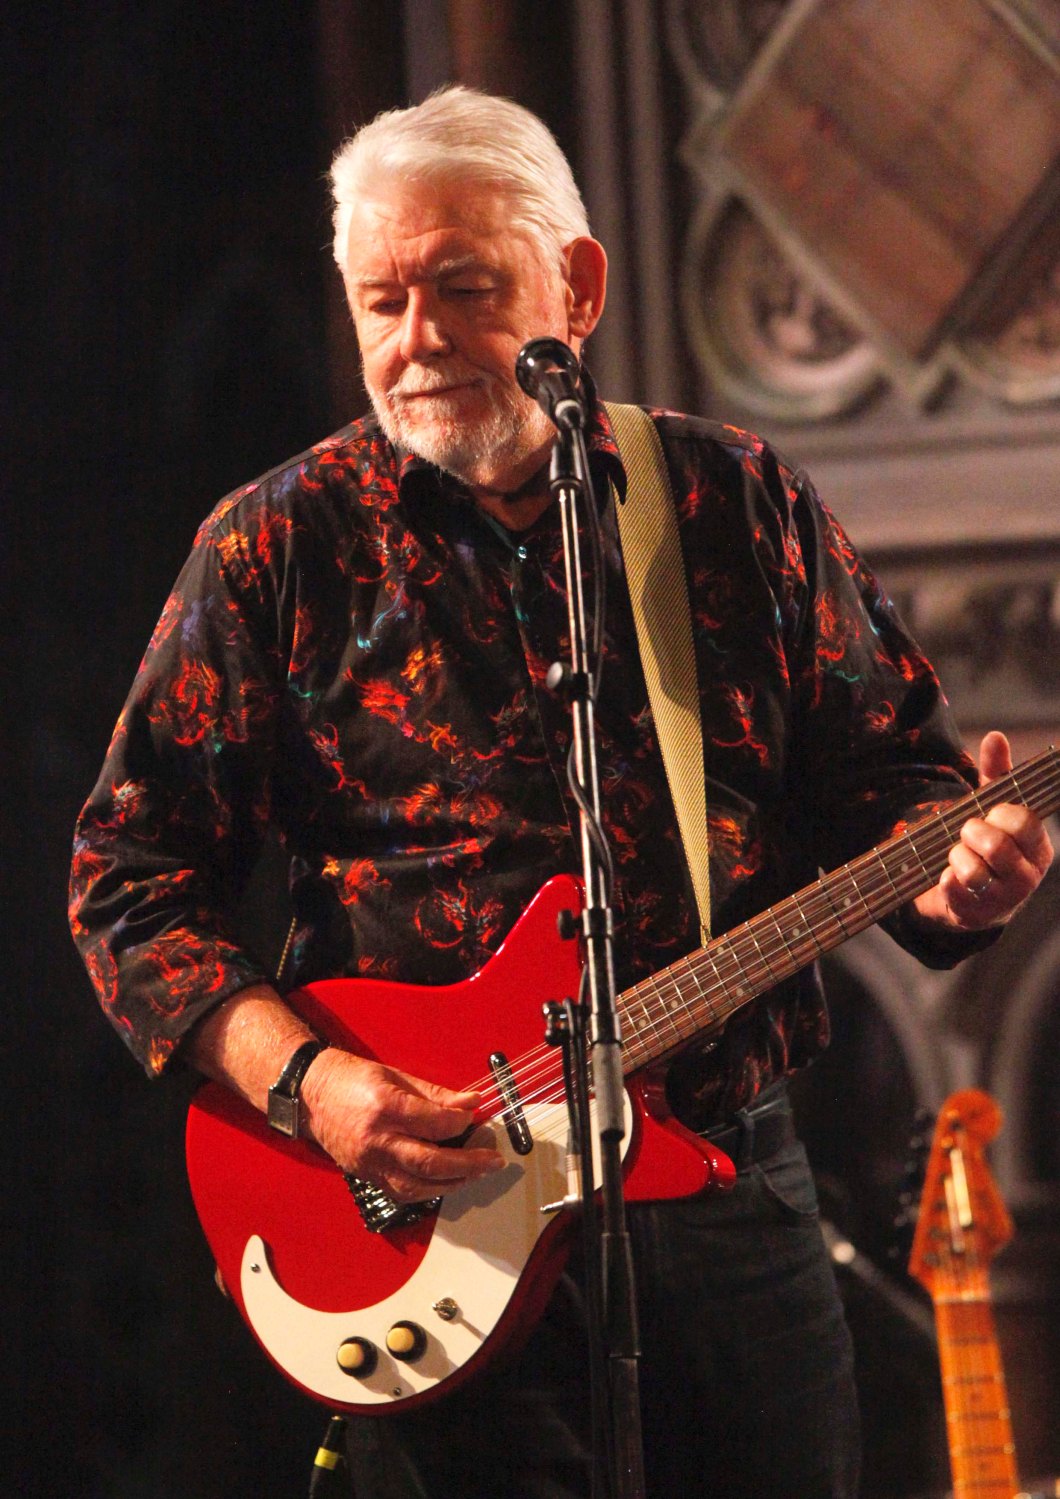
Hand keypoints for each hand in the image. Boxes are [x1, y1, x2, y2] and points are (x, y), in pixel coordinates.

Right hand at [300, 1048, 504, 1202]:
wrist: (309, 1094)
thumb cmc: (350, 1079)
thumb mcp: (396, 1075)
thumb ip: (436, 1094)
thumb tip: (470, 1102)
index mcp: (385, 1107)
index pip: (435, 1124)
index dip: (462, 1122)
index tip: (475, 1118)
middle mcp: (376, 1139)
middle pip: (430, 1161)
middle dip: (468, 1164)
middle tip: (493, 1160)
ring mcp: (369, 1162)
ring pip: (418, 1186)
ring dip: (453, 1183)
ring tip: (475, 1173)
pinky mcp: (366, 1176)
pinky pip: (402, 1191)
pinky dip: (428, 1189)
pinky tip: (446, 1181)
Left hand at [913, 731, 1052, 932]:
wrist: (967, 897)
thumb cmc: (984, 845)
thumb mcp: (992, 809)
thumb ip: (996, 775)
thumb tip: (995, 737)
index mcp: (1037, 847)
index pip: (1023, 822)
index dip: (999, 814)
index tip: (988, 813)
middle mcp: (1027, 876)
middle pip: (997, 846)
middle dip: (972, 833)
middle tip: (966, 832)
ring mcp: (1002, 900)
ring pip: (974, 871)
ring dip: (956, 857)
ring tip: (956, 856)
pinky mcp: (975, 916)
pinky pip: (953, 891)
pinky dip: (944, 879)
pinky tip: (946, 877)